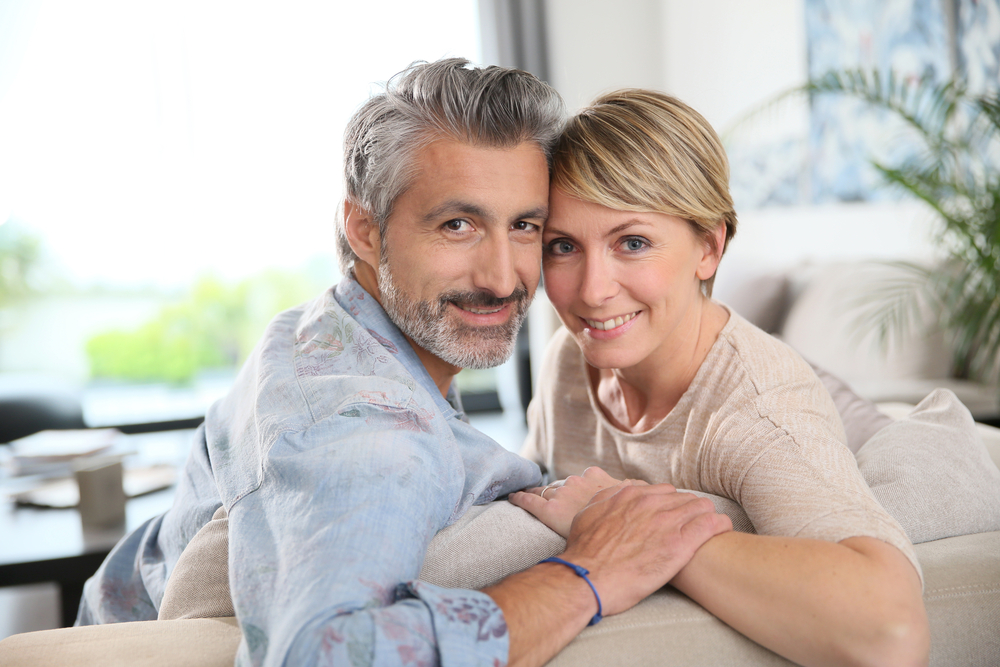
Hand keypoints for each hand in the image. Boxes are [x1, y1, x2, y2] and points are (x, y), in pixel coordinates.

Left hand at [509, 467, 638, 536]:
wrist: (614, 542)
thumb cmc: (629, 520)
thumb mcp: (639, 501)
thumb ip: (638, 491)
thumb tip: (648, 487)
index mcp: (595, 477)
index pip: (582, 479)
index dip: (577, 487)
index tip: (575, 492)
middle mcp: (576, 482)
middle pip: (562, 484)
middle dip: (559, 492)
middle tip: (555, 501)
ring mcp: (561, 494)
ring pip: (544, 490)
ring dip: (539, 493)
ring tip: (530, 497)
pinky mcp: (548, 510)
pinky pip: (529, 500)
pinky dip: (519, 497)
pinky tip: (511, 497)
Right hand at [558, 483, 731, 616]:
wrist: (587, 578)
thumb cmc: (584, 552)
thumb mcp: (588, 514)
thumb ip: (606, 500)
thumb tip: (616, 494)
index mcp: (631, 495)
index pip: (664, 491)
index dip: (670, 505)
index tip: (672, 516)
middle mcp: (651, 503)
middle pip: (684, 498)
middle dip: (689, 510)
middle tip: (691, 526)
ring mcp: (667, 522)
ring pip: (702, 506)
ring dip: (706, 516)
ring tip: (709, 528)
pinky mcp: (680, 544)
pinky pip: (712, 524)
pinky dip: (719, 525)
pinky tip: (722, 529)